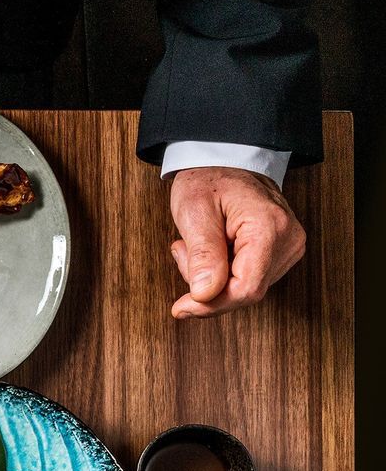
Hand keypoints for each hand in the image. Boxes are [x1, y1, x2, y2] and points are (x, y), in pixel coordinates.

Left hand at [167, 166, 305, 318]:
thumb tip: (204, 294)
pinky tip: (212, 249)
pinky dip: (222, 273)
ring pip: (244, 289)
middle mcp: (289, 240)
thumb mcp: (195, 211)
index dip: (211, 305)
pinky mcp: (281, 254)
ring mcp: (289, 248)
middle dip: (207, 285)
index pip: (246, 289)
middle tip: (184, 251)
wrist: (226, 162)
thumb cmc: (209, 180)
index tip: (181, 307)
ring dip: (212, 278)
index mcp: (271, 228)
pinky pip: (247, 279)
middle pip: (245, 292)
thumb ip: (202, 254)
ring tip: (197, 244)